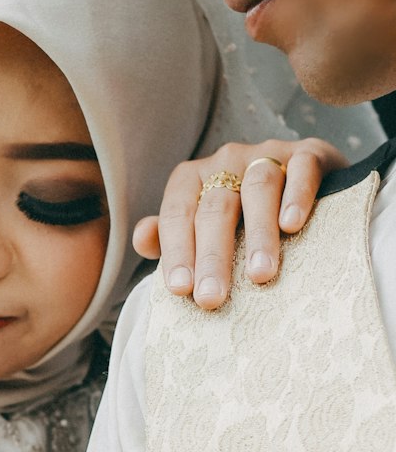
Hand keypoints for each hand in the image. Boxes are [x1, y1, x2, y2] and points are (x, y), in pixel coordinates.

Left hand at [133, 137, 347, 309]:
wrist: (303, 180)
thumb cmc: (240, 215)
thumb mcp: (201, 223)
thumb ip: (169, 235)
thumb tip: (143, 239)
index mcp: (193, 179)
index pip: (178, 214)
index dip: (177, 251)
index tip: (181, 289)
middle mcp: (226, 161)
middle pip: (215, 208)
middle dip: (212, 256)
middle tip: (213, 297)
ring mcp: (267, 154)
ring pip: (258, 189)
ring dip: (258, 234)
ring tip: (259, 274)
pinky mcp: (308, 153)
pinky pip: (302, 169)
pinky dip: (297, 196)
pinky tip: (292, 225)